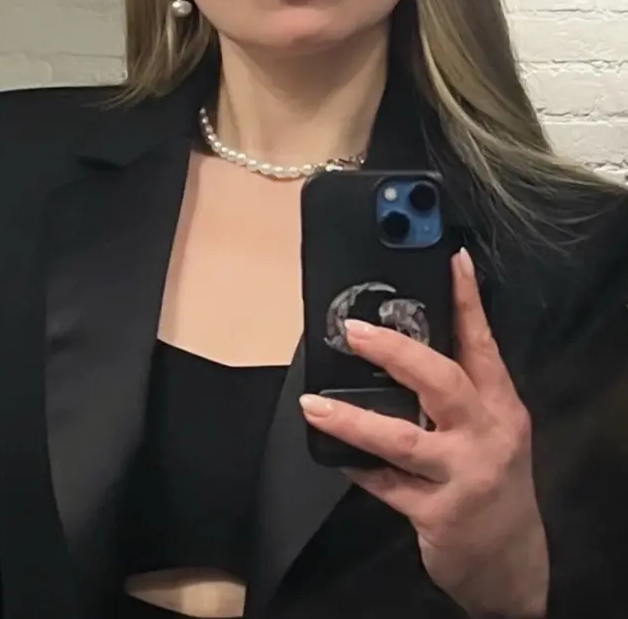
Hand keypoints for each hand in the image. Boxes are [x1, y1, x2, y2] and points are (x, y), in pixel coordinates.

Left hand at [300, 249, 548, 617]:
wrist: (511, 561)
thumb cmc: (494, 482)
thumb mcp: (491, 430)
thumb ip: (458, 393)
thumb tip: (402, 348)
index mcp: (499, 405)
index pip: (481, 342)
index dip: (466, 300)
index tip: (451, 261)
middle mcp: (485, 433)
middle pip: (440, 380)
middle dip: (396, 351)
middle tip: (354, 331)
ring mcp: (463, 474)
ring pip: (400, 438)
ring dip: (352, 419)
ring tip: (312, 403)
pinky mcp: (438, 513)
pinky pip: (384, 484)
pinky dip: (356, 466)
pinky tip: (332, 453)